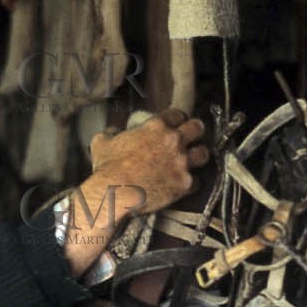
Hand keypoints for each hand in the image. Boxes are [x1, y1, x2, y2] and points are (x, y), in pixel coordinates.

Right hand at [60, 109, 208, 276]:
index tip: (176, 125)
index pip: (177, 114)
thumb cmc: (108, 167)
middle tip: (192, 137)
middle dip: (196, 131)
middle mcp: (173, 141)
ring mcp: (181, 162)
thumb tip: (112, 131)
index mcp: (155, 126)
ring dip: (199, 156)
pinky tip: (184, 185)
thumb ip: (110, 133)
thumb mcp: (102, 142)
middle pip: (197, 128)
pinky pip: (197, 182)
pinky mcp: (184, 183)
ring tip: (195, 160)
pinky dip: (191, 184)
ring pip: (204, 153)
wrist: (115, 191)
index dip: (177, 119)